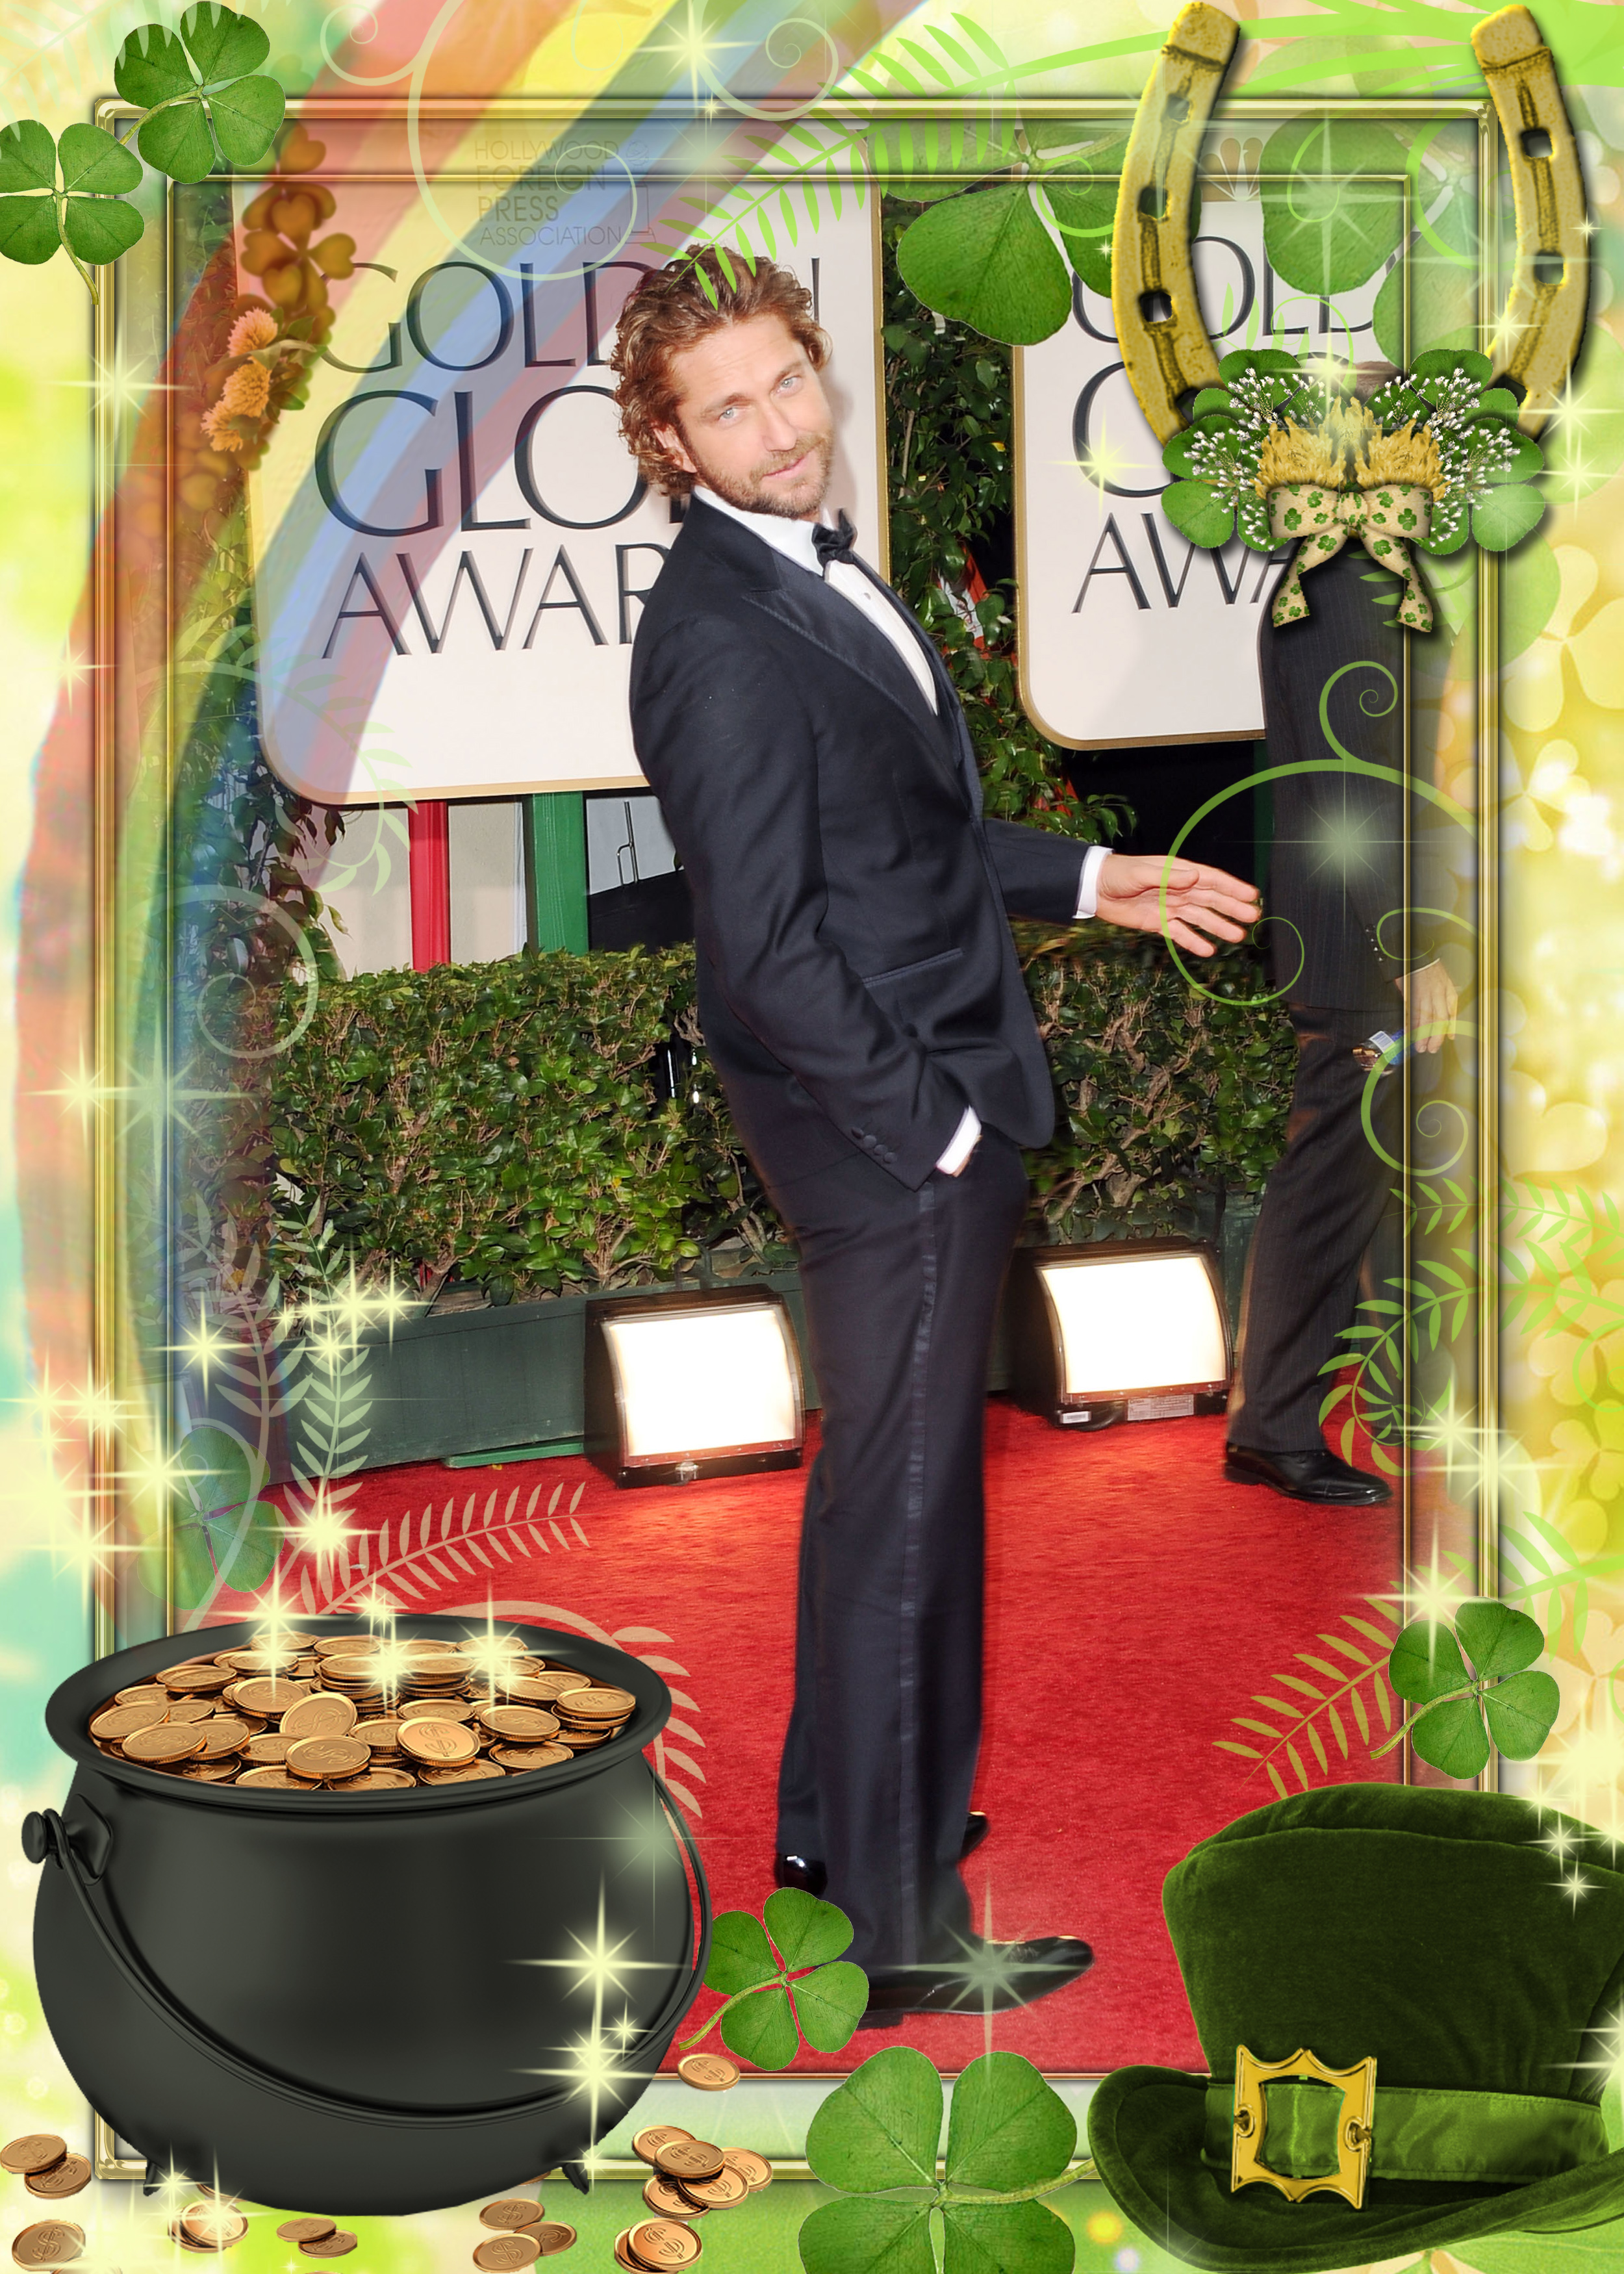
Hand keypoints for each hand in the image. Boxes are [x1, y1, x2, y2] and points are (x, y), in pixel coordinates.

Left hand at [1093, 854, 1261, 957]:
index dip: (1232, 887)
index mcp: (1178, 872)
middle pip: (1211, 900)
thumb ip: (1169, 876)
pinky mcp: (1158, 922)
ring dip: (1218, 926)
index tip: (1251, 895)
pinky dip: (1193, 941)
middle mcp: (1178, 889)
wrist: (1095, 889)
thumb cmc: (1118, 874)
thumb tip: (1195, 877)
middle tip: (1253, 918)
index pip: (1211, 880)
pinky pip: (1180, 933)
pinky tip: (1208, 950)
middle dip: (1232, 908)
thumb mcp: (1142, 872)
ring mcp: (1170, 906)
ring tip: (1237, 936)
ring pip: (1200, 918)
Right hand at [1397, 958, 1456, 1052]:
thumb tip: (1451, 1025)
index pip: (1450, 1013)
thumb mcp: (1445, 982)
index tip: (1448, 1039)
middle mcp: (1436, 993)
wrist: (1415, 955)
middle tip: (1431, 1048)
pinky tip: (1409, 1034)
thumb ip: (1448, 1003)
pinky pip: (1410, 1013)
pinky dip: (1409, 1025)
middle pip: (1438, 1019)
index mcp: (1447, 989)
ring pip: (1424, 1019)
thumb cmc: (1429, 968)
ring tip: (1420, 1046)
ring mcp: (1422, 994)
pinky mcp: (1409, 994)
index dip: (1450, 1028)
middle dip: (1435, 1036)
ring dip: (1422, 1035)